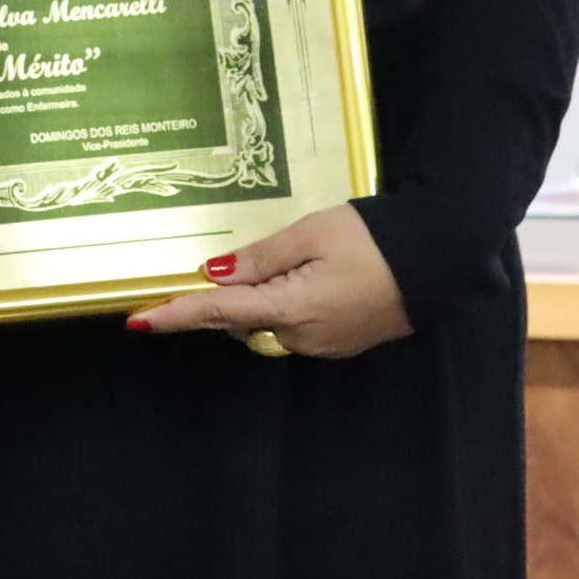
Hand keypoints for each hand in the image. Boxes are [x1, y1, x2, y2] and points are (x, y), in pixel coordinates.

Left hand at [128, 205, 414, 359]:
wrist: (439, 257)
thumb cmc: (373, 237)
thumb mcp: (311, 234)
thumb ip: (260, 257)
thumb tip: (214, 274)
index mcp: (290, 309)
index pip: (220, 312)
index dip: (177, 314)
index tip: (139, 320)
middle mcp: (303, 337)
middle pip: (241, 322)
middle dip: (220, 302)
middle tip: (204, 275)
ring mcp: (324, 345)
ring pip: (268, 326)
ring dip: (256, 303)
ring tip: (275, 263)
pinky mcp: (342, 342)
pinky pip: (295, 328)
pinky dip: (283, 308)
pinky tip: (299, 278)